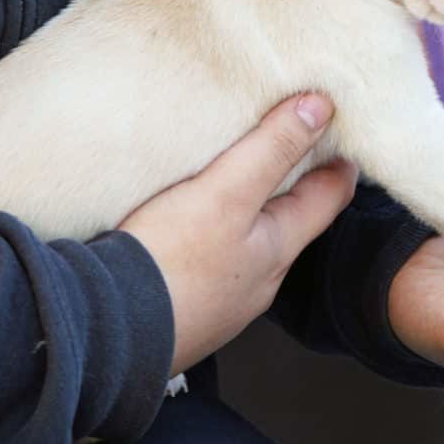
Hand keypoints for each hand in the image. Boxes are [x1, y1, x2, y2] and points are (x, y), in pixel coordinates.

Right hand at [121, 94, 356, 374]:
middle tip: (289, 145)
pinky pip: (209, 266)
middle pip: (290, 222)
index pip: (329, 197)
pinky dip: (210, 240)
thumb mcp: (226, 194)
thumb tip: (321, 108)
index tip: (341, 131)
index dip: (339, 162)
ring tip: (233, 181)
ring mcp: (222, 301)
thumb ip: (272, 151)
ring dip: (247, 214)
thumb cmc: (170, 263)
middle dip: (293, 186)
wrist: (102, 336)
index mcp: (279, 249)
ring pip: (248, 246)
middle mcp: (259, 280)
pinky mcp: (184, 311)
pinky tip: (187, 230)